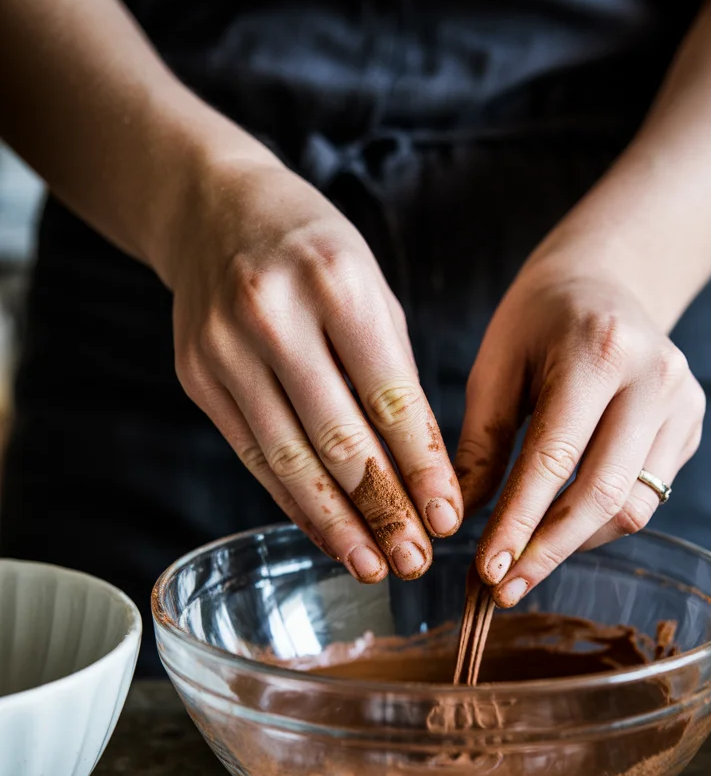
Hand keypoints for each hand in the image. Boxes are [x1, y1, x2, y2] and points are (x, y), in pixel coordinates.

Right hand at [166, 158, 461, 581]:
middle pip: (338, 439)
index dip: (421, 469)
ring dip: (336, 524)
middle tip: (415, 560)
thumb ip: (395, 374)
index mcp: (336, 283)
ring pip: (289, 460)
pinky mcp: (197, 377)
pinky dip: (293, 501)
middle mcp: (274, 316)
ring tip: (374, 566)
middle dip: (383, 510)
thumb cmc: (314, 252)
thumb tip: (423, 475)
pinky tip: (326, 534)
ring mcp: (225, 349)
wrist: (212, 209)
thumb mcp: (371, 289)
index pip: (389, 399)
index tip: (448, 519)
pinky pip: (254, 455)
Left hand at [455, 252, 704, 606]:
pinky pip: (647, 496)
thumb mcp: (496, 366)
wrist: (605, 280)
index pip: (555, 459)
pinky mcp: (692, 426)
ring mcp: (683, 403)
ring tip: (526, 559)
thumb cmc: (538, 321)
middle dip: (549, 551)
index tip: (487, 570)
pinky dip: (600, 521)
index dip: (520, 523)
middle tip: (505, 587)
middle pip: (604, 495)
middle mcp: (655, 378)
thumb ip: (479, 443)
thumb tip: (457, 521)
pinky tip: (561, 524)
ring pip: (633, 507)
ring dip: (575, 543)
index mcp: (599, 350)